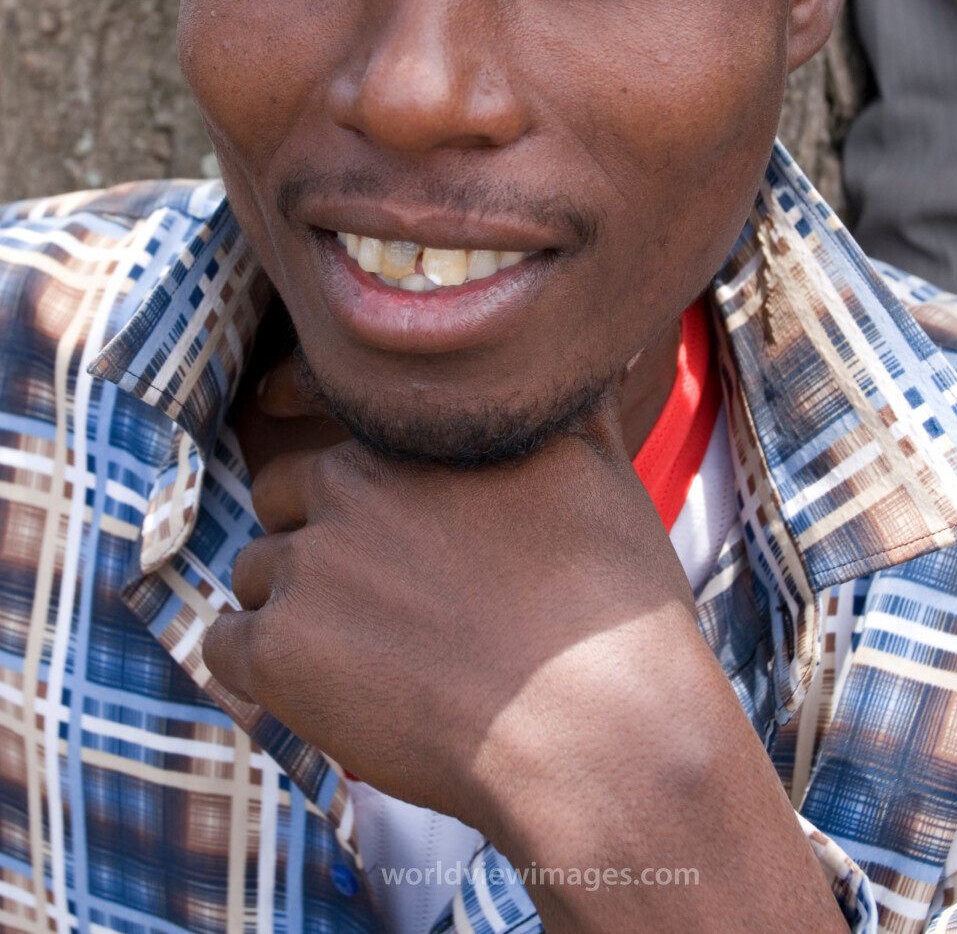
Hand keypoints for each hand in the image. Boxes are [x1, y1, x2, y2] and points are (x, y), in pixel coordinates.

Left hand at [204, 361, 847, 931]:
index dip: (305, 423)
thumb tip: (592, 349)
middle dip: (314, 536)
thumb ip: (571, 396)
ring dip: (292, 608)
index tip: (302, 445)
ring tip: (365, 656)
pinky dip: (259, 670)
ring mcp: (307, 566)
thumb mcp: (601, 466)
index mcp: (410, 436)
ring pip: (256, 574)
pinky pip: (224, 648)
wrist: (600, 727)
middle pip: (282, 496)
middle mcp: (346, 483)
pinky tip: (323, 694)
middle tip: (377, 595)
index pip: (309, 391)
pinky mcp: (280, 653)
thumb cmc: (611, 604)